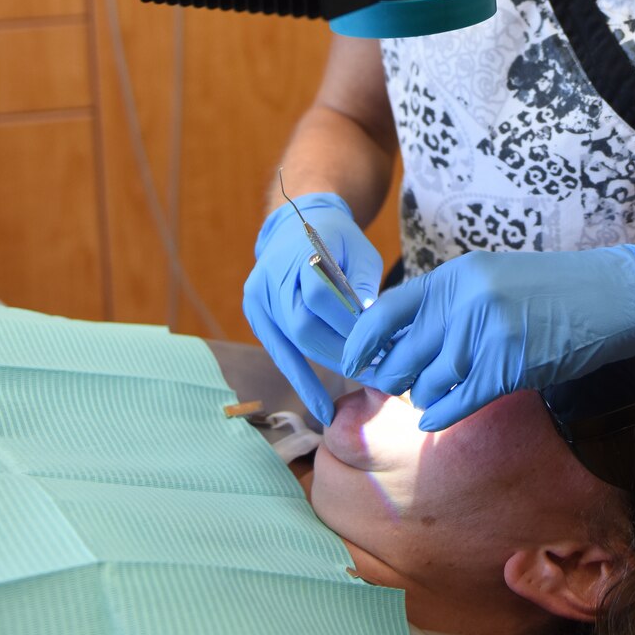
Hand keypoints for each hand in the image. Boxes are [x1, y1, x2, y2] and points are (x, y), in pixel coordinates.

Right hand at [243, 193, 382, 423]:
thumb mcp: (360, 250)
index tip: (378, 339)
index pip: (319, 294)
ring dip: (328, 364)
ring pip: (293, 342)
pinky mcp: (256, 316)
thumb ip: (364, 284)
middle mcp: (270, 277)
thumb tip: (373, 323)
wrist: (294, 227)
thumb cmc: (336, 239)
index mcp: (296, 252)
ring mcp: (258, 299)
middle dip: (341, 349)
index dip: (348, 320)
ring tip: (360, 378)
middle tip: (375, 366)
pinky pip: (280, 353)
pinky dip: (302, 381)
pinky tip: (322, 407)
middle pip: (303, 324)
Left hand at [339, 243, 634, 430]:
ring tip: (431, 396)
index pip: (386, 311)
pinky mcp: (508, 366)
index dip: (360, 342)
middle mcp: (465, 301)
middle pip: (401, 355)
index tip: (350, 363)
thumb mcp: (490, 279)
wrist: (611, 295)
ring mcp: (486, 333)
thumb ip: (446, 304)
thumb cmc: (551, 291)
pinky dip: (440, 414)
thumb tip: (397, 343)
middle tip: (396, 387)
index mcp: (455, 276)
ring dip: (423, 397)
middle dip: (392, 378)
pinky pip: (456, 401)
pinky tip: (435, 418)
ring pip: (427, 383)